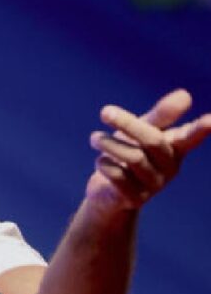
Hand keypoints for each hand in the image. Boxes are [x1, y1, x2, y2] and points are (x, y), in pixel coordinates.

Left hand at [86, 89, 210, 210]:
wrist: (107, 190)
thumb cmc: (129, 152)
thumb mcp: (142, 130)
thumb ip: (161, 115)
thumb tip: (185, 94)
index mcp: (174, 148)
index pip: (189, 137)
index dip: (200, 129)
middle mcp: (169, 168)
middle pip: (153, 141)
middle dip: (127, 124)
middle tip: (105, 111)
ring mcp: (154, 185)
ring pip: (133, 158)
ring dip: (109, 144)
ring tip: (94, 138)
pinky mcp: (136, 199)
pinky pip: (118, 176)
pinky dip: (104, 164)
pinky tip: (101, 161)